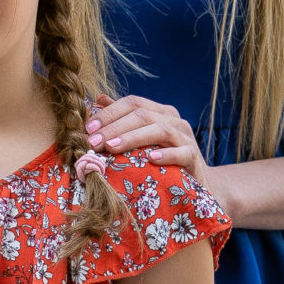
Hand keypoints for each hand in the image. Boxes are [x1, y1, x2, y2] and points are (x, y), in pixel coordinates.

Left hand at [85, 95, 211, 188]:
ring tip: (112, 147)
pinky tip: (150, 159)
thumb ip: (123, 120)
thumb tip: (99, 99)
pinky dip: (166, 155)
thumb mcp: (142, 140)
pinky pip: (181, 153)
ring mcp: (186, 137)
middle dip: (115, 127)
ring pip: (160, 130)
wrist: (195, 183)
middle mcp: (174, 120)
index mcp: (160, 112)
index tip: (88, 128)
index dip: (109, 113)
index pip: (133, 103)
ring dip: (133, 138)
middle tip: (94, 141)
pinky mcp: (193, 157)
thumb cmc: (162, 161)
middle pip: (143, 115)